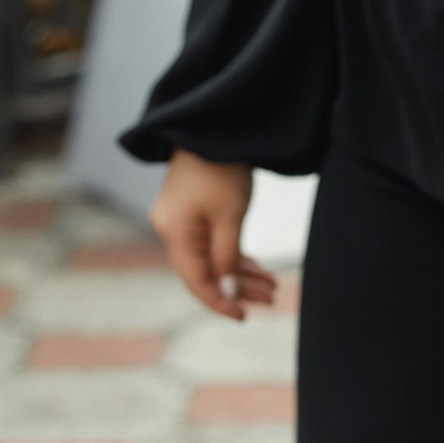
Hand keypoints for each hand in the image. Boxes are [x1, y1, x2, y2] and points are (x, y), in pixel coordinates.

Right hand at [149, 149, 278, 319]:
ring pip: (212, 259)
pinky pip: (213, 244)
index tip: (244, 316)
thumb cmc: (221, 169)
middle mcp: (171, 229)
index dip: (220, 302)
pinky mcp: (193, 212)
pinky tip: (257, 268)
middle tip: (271, 298)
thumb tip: (228, 293)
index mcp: (174, 233)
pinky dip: (235, 256)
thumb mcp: (229, 218)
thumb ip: (227, 259)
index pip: (196, 281)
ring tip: (272, 286)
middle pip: (205, 272)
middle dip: (239, 288)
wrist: (215, 127)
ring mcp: (181, 221)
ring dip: (241, 274)